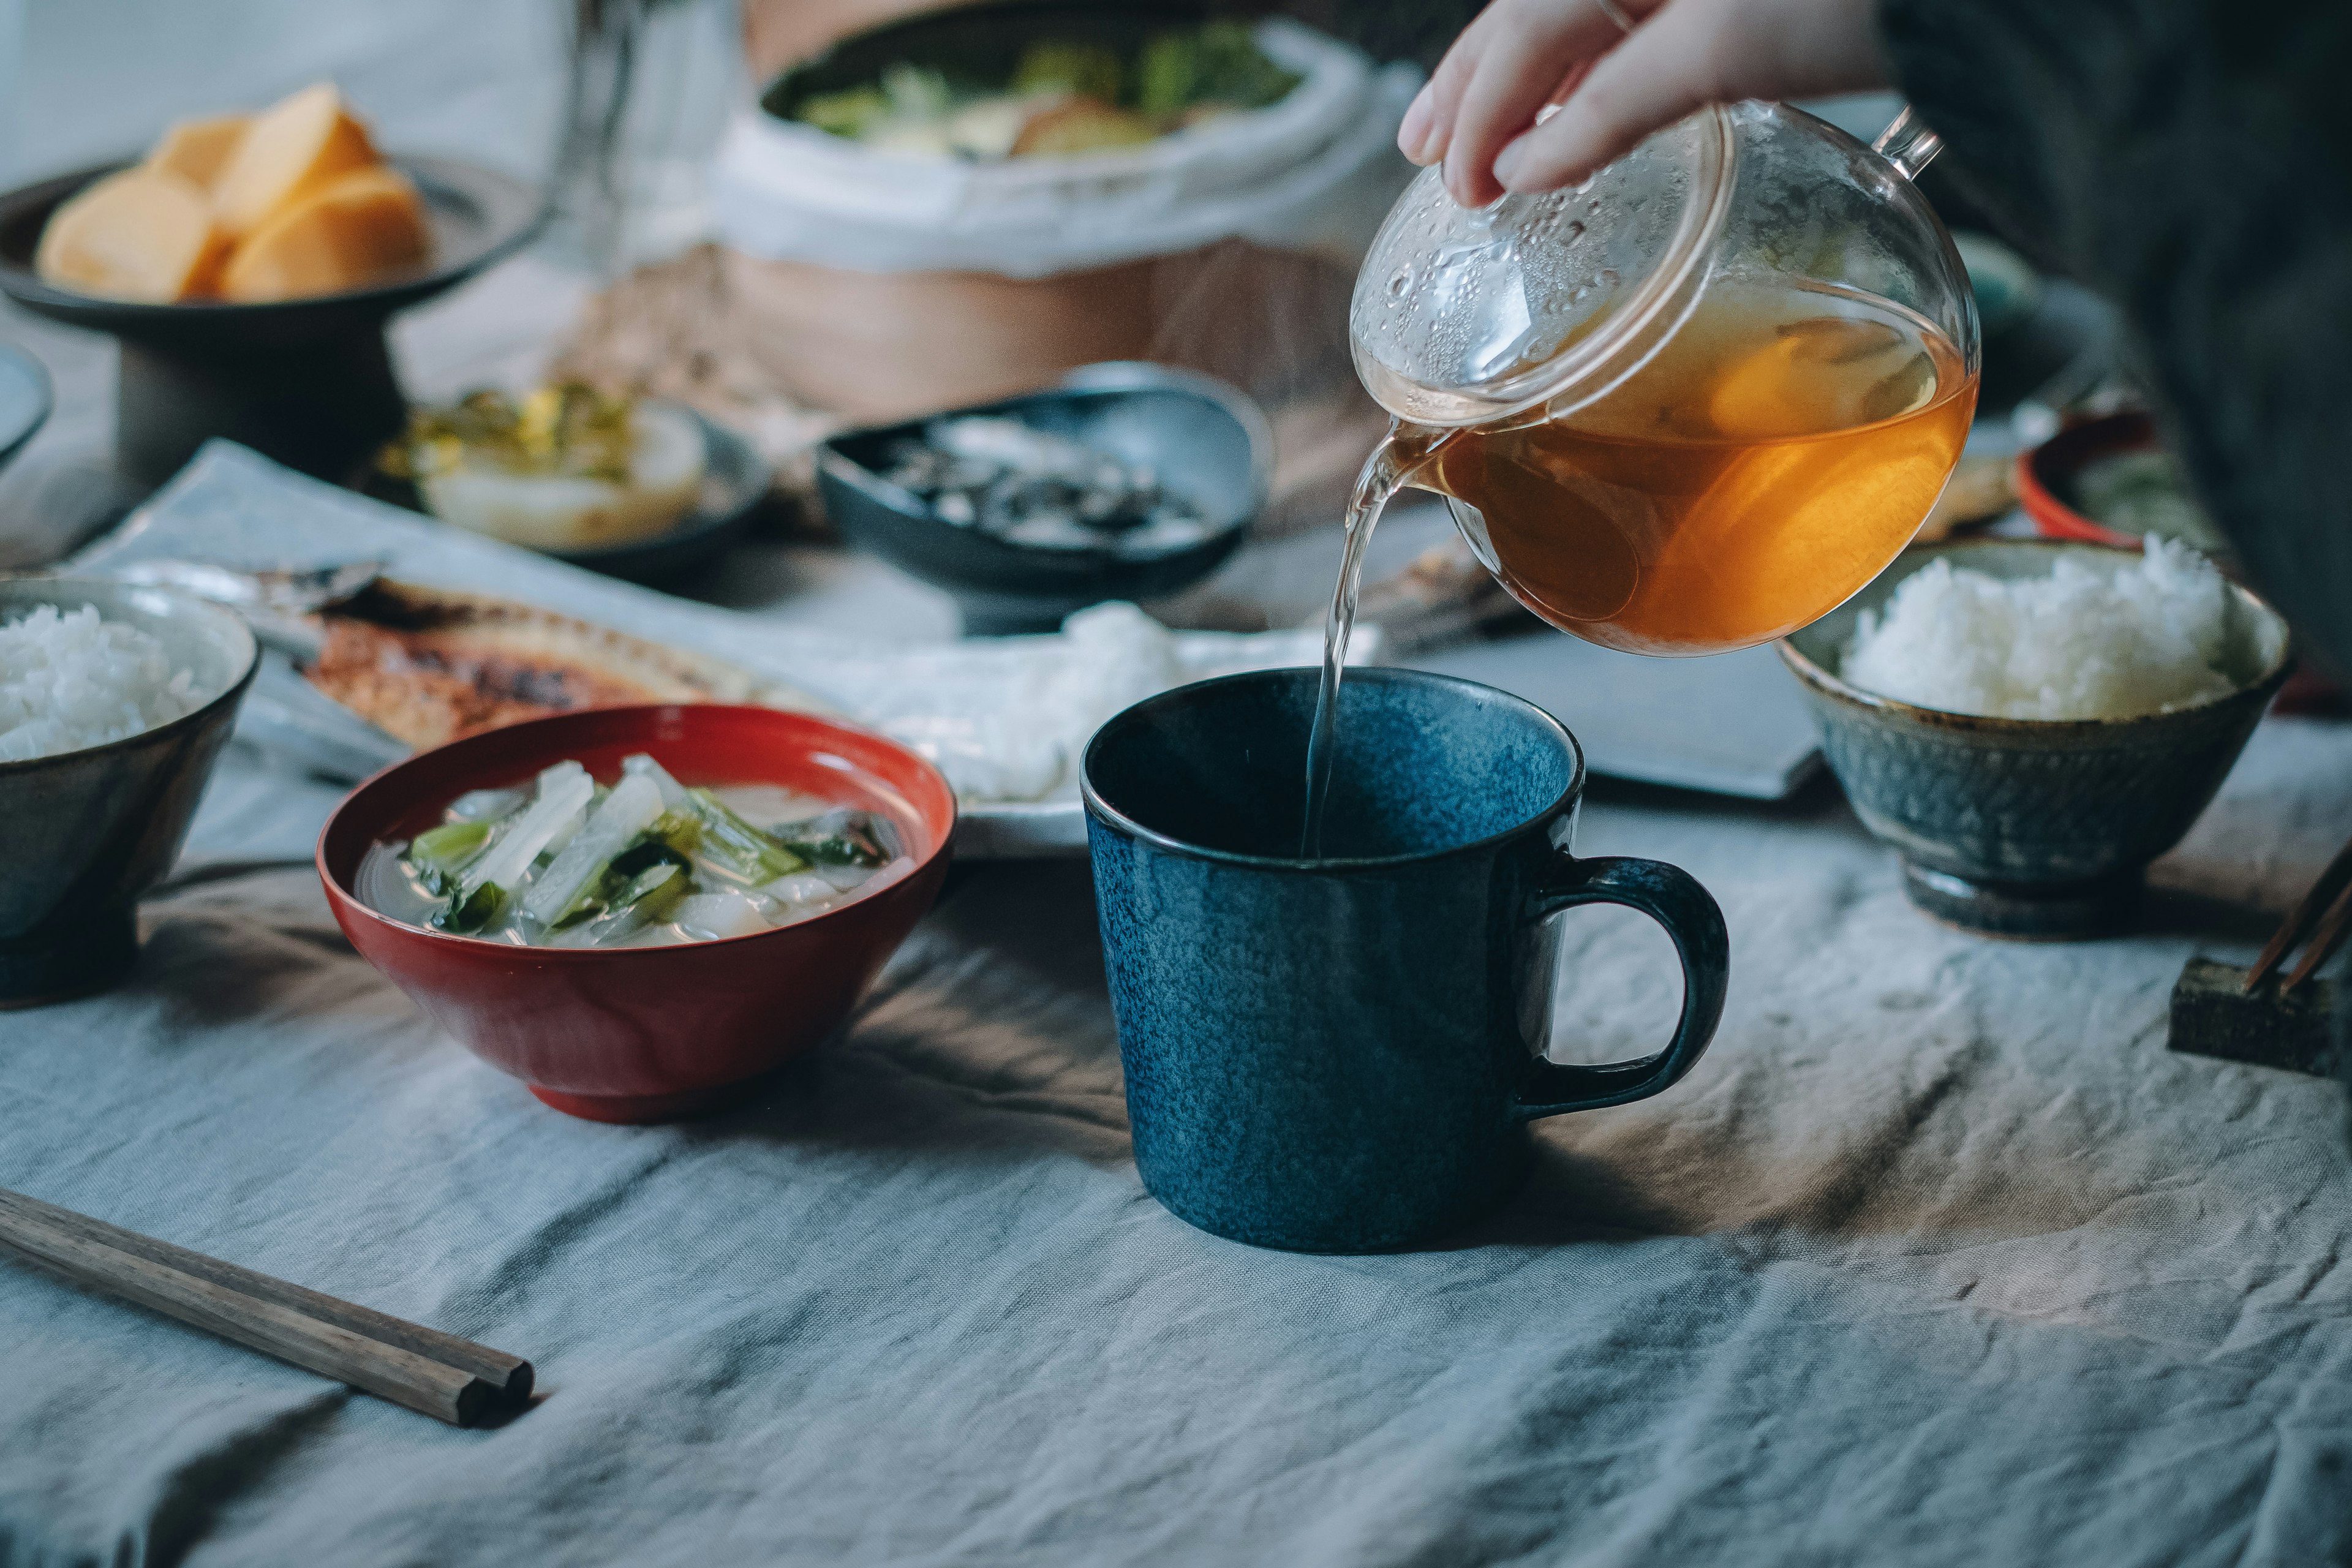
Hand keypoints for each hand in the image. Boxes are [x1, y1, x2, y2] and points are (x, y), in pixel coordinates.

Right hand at [1398, 0, 1891, 206]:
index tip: (1454, 182)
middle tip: (1420, 147)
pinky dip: (1585, 67)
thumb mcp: (1725, 50)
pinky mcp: (1721, 1)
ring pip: (1576, 16)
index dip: (1482, 106)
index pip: (1527, 24)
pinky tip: (1566, 106)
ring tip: (1473, 133)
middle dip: (1476, 80)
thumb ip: (1614, 106)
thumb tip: (1526, 169)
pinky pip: (1624, 22)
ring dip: (1522, 77)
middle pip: (1534, 8)